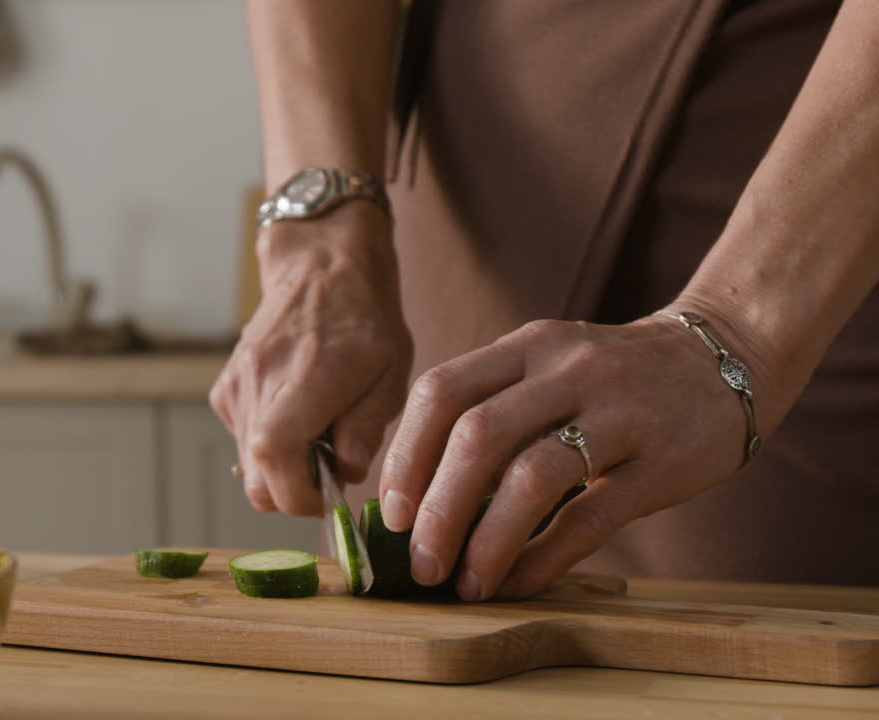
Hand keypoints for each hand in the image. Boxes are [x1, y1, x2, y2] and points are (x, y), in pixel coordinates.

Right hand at [210, 203, 412, 515]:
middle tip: (329, 468)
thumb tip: (345, 470)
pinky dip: (270, 445)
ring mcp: (235, 389)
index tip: (332, 496)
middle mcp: (258, 387)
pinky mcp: (225, 390)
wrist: (320, 269)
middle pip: (258, 483)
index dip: (304, 498)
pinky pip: (243, 442)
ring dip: (283, 469)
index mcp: (303, 383)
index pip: (279, 468)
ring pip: (248, 467)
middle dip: (294, 493)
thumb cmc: (365, 320)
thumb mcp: (390, 374)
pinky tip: (298, 415)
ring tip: (319, 433)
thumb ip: (366, 427)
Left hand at [378, 311, 765, 599]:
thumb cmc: (612, 381)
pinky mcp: (664, 461)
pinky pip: (591, 517)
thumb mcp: (547, 370)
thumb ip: (491, 413)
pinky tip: (517, 582)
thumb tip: (418, 500)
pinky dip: (544, 557)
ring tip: (464, 584)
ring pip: (533, 477)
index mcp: (526, 347)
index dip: (405, 457)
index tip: (390, 514)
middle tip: (419, 563)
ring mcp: (619, 412)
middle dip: (437, 508)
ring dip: (487, 540)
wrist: (724, 361)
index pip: (441, 392)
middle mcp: (566, 370)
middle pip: (478, 435)